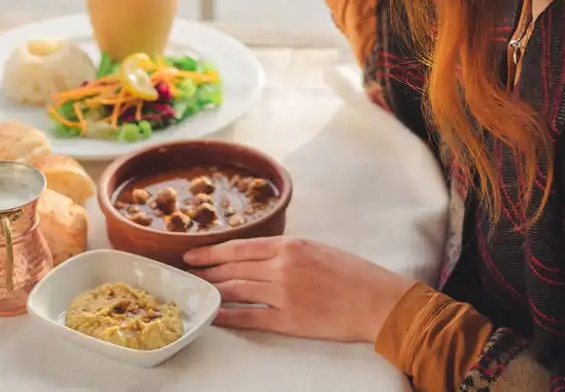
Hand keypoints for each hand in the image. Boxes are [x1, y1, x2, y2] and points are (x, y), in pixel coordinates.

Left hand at [184, 237, 413, 342]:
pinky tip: (215, 316)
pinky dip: (229, 317)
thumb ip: (286, 251)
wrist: (378, 300)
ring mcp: (284, 294)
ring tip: (197, 293)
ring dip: (214, 292)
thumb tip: (258, 256)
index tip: (192, 254)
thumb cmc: (353, 273)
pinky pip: (250, 318)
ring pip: (237, 291)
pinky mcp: (289, 320)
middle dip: (206, 271)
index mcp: (290, 245)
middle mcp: (283, 266)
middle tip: (187, 274)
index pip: (239, 246)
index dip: (211, 251)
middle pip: (232, 268)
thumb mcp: (317, 248)